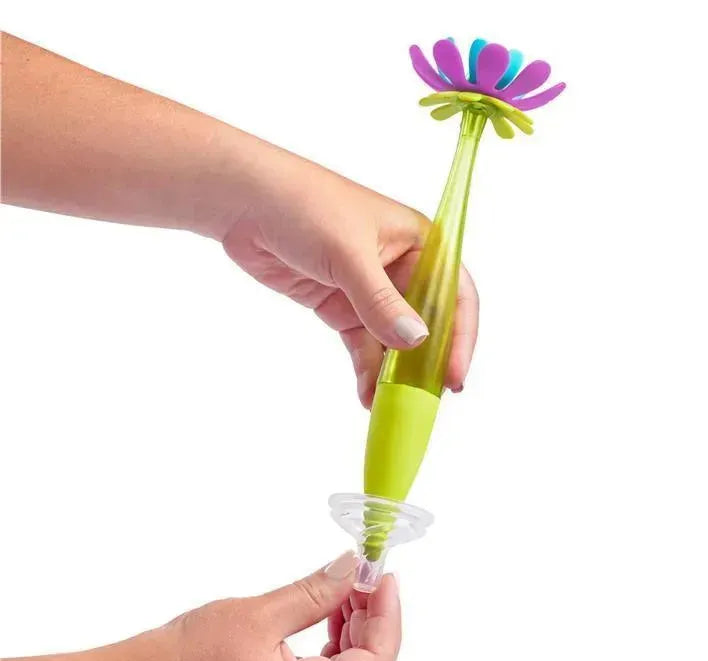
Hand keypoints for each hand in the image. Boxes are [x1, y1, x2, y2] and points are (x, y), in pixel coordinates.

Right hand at [0, 553, 398, 660]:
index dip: (388, 615)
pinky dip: (332, 635)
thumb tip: (353, 568)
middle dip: (372, 615)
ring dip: (353, 623)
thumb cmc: (191, 657)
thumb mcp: (263, 614)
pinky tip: (325, 607)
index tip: (385, 575)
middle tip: (366, 572)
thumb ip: (316, 591)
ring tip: (346, 584)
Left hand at [222, 152, 477, 406]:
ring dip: (395, 373)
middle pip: (428, 322)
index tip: (453, 374)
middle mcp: (401, 267)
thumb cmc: (303, 204)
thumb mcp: (348, 254)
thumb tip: (415, 340)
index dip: (460, 336)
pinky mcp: (340, 306)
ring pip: (393, 340)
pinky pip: (363, 345)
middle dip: (428, 361)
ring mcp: (369, 289)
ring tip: (395, 406)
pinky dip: (367, 371)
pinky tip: (368, 395)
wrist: (242, 202)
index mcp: (418, 242)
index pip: (454, 294)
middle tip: (429, 399)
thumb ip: (381, 301)